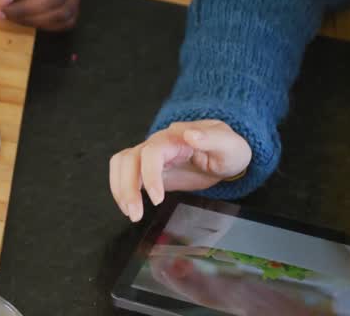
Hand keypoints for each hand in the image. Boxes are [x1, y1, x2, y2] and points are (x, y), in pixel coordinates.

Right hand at [108, 120, 251, 221]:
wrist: (226, 154)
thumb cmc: (229, 149)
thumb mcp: (230, 144)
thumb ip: (212, 138)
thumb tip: (190, 134)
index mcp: (176, 137)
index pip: (152, 151)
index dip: (150, 174)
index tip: (157, 199)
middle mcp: (158, 144)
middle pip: (130, 159)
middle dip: (127, 187)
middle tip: (135, 214)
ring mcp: (151, 155)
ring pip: (122, 164)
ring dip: (120, 188)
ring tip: (130, 213)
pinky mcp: (148, 168)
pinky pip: (125, 173)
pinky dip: (121, 189)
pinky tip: (129, 206)